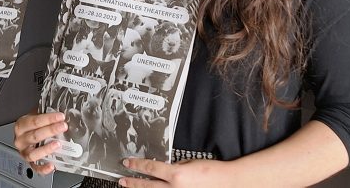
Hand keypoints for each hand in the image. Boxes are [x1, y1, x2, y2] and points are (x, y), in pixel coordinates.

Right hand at [13, 111, 66, 175]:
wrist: (27, 134)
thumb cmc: (34, 125)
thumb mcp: (36, 116)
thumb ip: (46, 113)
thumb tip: (62, 109)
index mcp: (21, 126)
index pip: (34, 121)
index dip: (48, 119)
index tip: (60, 116)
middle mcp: (20, 140)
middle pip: (35, 136)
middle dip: (50, 130)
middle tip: (63, 127)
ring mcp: (24, 153)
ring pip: (33, 153)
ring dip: (46, 149)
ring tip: (58, 144)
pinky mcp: (30, 163)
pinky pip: (36, 168)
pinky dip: (44, 169)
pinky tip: (52, 165)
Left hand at [118, 158, 233, 187]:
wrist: (227, 183)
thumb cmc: (212, 172)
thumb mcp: (190, 163)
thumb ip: (175, 167)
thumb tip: (165, 169)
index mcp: (176, 174)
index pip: (150, 167)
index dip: (136, 165)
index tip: (127, 163)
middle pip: (147, 185)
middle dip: (133, 182)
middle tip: (122, 179)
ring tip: (129, 187)